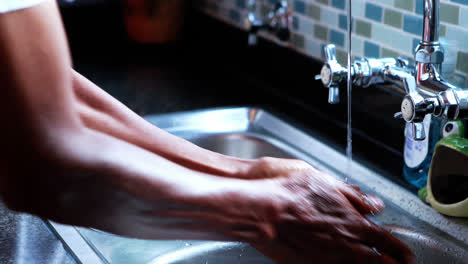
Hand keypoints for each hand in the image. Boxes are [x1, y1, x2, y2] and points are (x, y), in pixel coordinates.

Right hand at [240, 158, 413, 263]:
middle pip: (379, 263)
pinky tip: (342, 262)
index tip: (406, 255)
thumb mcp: (327, 183)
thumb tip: (373, 203)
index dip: (401, 251)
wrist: (266, 212)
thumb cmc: (292, 194)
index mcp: (355, 224)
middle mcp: (347, 246)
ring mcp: (330, 259)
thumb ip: (354, 196)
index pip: (388, 243)